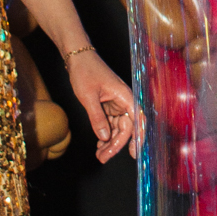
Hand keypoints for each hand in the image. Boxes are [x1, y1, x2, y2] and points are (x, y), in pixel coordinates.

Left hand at [67, 45, 141, 162]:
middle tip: (103, 158)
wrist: (78, 57)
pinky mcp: (109, 105)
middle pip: (126, 128)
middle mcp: (124, 101)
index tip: (135, 153)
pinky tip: (99, 145)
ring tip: (99, 155)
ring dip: (109, 142)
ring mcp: (116, 104)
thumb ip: (97, 117)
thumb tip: (105, 137)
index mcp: (124, 96)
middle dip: (115, 144)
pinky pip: (110, 124)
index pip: (136, 120)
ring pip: (118, 128)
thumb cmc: (85, 71)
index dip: (138, 137)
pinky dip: (105, 134)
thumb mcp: (88, 96)